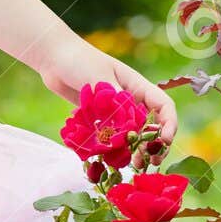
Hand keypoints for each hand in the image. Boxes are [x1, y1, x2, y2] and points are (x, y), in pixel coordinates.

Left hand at [37, 36, 178, 170]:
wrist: (52, 56)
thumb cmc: (78, 59)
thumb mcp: (99, 78)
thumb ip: (114, 102)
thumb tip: (129, 128)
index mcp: (137, 86)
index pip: (163, 105)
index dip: (168, 123)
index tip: (164, 140)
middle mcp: (130, 99)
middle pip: (151, 124)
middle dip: (154, 143)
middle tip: (151, 161)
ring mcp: (114, 110)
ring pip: (131, 133)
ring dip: (135, 149)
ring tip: (133, 165)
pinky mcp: (98, 117)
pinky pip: (110, 135)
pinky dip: (113, 147)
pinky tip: (110, 159)